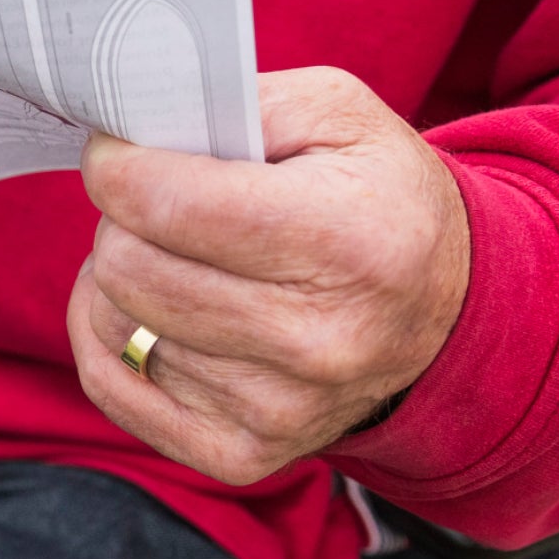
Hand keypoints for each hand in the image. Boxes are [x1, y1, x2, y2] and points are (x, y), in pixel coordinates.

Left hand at [68, 66, 470, 484]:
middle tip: (164, 207)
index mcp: (347, 239)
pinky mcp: (241, 453)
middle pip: (128, 266)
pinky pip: (113, 385)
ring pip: (114, 323)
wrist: (447, 312)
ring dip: (123, 280)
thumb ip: (231, 104)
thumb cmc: (376, 199)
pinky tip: (148, 308)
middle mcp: (317, 338)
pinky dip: (111, 337)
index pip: (167, 203)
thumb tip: (130, 131)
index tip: (120, 152)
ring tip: (177, 258)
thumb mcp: (336, 114)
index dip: (118, 165)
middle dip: (126, 222)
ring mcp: (279, 408)